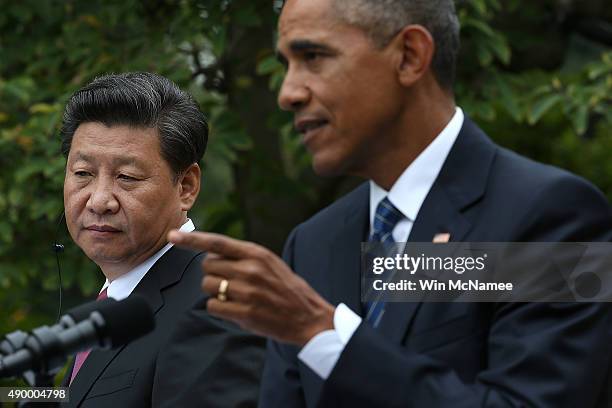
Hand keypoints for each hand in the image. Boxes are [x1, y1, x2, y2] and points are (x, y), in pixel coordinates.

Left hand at [167, 230, 334, 345]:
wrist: (308, 316)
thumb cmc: (286, 288)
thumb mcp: (270, 262)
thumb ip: (244, 256)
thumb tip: (212, 254)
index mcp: (256, 253)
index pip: (217, 242)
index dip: (192, 239)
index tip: (172, 236)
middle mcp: (250, 269)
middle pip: (208, 266)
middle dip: (213, 274)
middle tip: (231, 282)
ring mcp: (247, 292)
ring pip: (208, 286)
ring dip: (215, 292)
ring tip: (236, 296)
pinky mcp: (244, 312)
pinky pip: (213, 306)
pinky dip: (219, 308)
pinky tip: (237, 309)